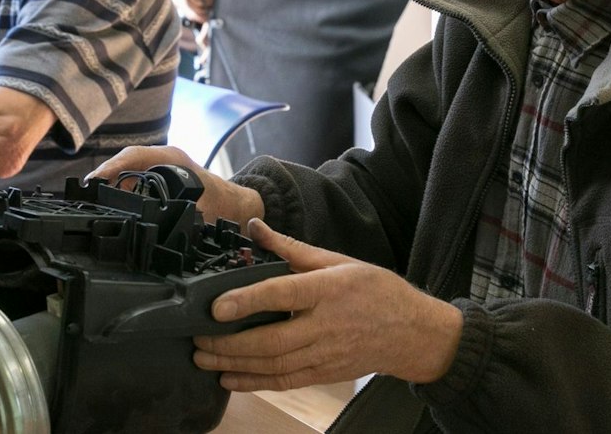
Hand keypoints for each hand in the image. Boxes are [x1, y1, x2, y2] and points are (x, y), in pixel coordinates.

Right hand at [88, 146, 264, 227]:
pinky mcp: (156, 177)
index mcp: (173, 158)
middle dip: (104, 173)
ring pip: (126, 168)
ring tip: (89, 194)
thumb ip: (181, 214)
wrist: (236, 206)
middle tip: (84, 190)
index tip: (96, 179)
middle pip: (125, 159)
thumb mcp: (203, 208)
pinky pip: (132, 177)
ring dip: (109, 180)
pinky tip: (106, 198)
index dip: (113, 166)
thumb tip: (156, 223)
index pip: (136, 155)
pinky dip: (118, 185)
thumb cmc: (223, 204)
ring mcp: (158, 166)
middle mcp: (163, 158)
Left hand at [194, 220, 461, 390]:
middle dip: (230, 344)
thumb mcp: (337, 260)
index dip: (247, 301)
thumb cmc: (375, 291)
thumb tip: (255, 228)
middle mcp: (325, 326)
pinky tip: (230, 379)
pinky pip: (285, 381)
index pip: (282, 294)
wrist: (412, 333)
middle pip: (271, 340)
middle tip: (198, 339)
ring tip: (204, 359)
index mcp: (327, 290)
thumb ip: (292, 248)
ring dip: (235, 364)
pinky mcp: (324, 373)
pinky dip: (255, 382)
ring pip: (274, 365)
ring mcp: (325, 354)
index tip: (217, 306)